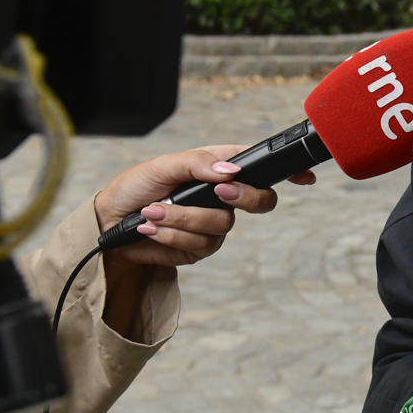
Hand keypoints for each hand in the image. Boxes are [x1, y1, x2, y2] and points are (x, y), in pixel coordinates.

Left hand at [92, 144, 312, 338]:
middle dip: (242, 198)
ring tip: (151, 213)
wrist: (107, 224)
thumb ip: (198, 163)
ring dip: (182, 220)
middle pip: (261, 202)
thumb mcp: (163, 165)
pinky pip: (199, 246)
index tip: (305, 177)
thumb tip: (230, 171)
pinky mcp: (198, 249)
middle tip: (218, 192)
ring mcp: (213, 224)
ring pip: (222, 227)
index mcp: (219, 168)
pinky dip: (171, 236)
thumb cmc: (135, 187)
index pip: (261, 168)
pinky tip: (150, 229)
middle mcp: (223, 196)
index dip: (288, 171)